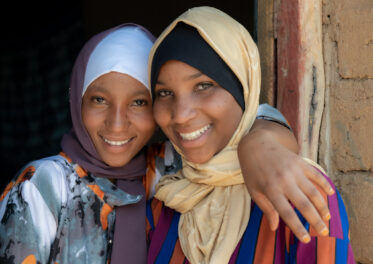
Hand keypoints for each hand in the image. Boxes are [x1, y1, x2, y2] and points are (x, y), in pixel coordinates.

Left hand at [238, 120, 333, 242]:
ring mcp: (294, 170)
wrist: (256, 145)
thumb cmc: (252, 171)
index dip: (297, 228)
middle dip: (316, 220)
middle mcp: (284, 181)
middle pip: (305, 205)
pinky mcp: (300, 162)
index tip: (306, 239)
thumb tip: (275, 227)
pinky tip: (330, 194)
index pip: (287, 213)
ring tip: (327, 217)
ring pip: (314, 192)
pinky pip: (316, 175)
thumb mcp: (254, 191)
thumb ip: (266, 208)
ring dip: (323, 206)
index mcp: (271, 190)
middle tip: (323, 232)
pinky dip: (325, 185)